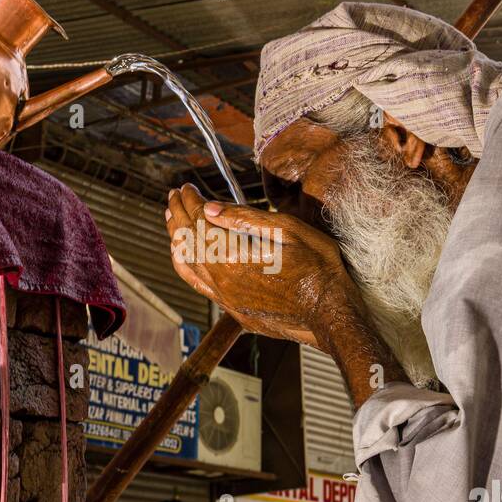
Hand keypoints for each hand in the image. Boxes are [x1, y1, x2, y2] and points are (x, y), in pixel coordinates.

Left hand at [166, 184, 407, 406]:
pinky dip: (184, 263)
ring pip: (188, 262)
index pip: (201, 221)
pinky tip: (182, 254)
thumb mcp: (290, 232)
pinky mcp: (232, 308)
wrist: (330, 315)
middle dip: (179, 213)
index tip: (187, 187)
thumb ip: (247, 219)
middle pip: (189, 240)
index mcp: (235, 256)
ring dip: (177, 236)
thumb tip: (210, 208)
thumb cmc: (318, 269)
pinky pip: (196, 284)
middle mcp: (223, 279)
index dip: (191, 201)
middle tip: (174, 195)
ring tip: (171, 217)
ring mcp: (225, 297)